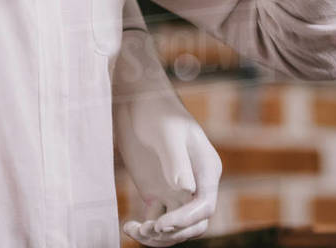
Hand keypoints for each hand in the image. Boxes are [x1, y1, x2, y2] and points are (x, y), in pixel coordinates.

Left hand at [115, 31, 220, 244]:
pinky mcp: (158, 193)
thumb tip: (186, 189)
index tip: (162, 224)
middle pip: (194, 224)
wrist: (135, 101)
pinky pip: (157, 222)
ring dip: (159, 237)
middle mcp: (196, 184)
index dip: (186, 220)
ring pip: (176, 229)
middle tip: (149, 229)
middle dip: (174, 233)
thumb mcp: (166, 133)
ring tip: (136, 229)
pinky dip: (146, 230)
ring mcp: (177, 191)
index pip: (204, 205)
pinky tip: (128, 224)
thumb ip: (176, 160)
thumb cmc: (155, 110)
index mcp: (206, 168)